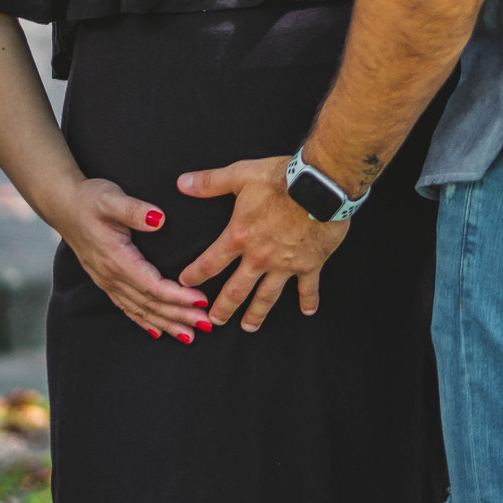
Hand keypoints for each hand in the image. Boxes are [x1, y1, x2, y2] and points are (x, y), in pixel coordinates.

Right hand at [53, 177, 210, 342]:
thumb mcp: (111, 198)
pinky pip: (128, 308)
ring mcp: (108, 281)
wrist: (63, 205)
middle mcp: (111, 276)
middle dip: (179, 316)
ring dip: (166, 323)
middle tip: (206, 324)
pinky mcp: (106, 281)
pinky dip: (145, 322)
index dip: (177, 296)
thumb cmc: (90, 199)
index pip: (152, 286)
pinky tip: (158, 332)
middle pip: (150, 303)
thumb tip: (158, 219)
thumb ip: (134, 210)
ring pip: (140, 310)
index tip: (201, 301)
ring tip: (189, 335)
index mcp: (116, 259)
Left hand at [176, 157, 349, 333]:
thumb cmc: (280, 178)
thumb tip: (182, 183)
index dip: (195, 275)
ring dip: (256, 314)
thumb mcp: (240, 175)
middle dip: (223, 308)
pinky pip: (307, 288)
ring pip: (266, 297)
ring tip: (248, 327)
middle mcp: (259, 257)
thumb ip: (210, 182)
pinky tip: (307, 312)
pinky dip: (308, 300)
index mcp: (239, 236)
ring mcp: (285, 264)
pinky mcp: (309, 265)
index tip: (185, 284)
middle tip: (214, 321)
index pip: (210, 262)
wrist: (320, 185)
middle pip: (236, 290)